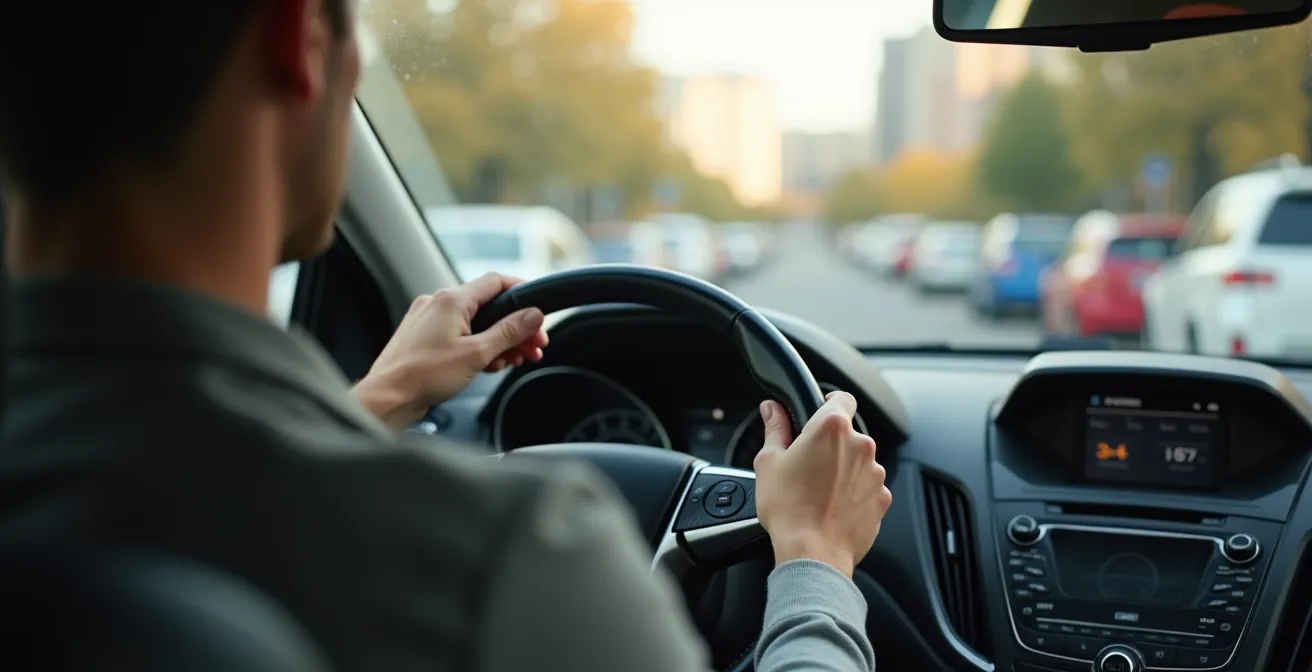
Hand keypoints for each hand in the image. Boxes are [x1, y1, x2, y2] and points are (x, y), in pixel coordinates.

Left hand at [353, 273, 548, 429]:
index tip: (538, 310)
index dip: (522, 293)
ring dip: (498, 340)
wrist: (388, 397)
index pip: (497, 282)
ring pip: (475, 322)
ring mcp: (428, 319)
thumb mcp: (478, 354)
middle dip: (514, 327)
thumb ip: (509, 332)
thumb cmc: (424, 376)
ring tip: (512, 360)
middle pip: (489, 306)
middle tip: (532, 347)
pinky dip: (477, 346)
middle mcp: (438, 303)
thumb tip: (534, 315)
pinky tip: (487, 364)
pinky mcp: (423, 336)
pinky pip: (459, 334)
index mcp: (451, 300)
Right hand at [752, 391, 892, 577]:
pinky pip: (867, 487)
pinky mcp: (882, 499)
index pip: (842, 397)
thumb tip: (772, 409)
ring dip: (843, 469)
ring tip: (818, 491)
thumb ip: (775, 428)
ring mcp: (875, 474)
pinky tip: (832, 506)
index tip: (819, 412)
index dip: (830, 402)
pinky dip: (854, 493)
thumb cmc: (789, 509)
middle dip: (831, 444)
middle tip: (807, 464)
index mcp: (832, 428)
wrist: (813, 553)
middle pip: (848, 434)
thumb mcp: (769, 462)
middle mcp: (860, 446)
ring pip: (858, 462)